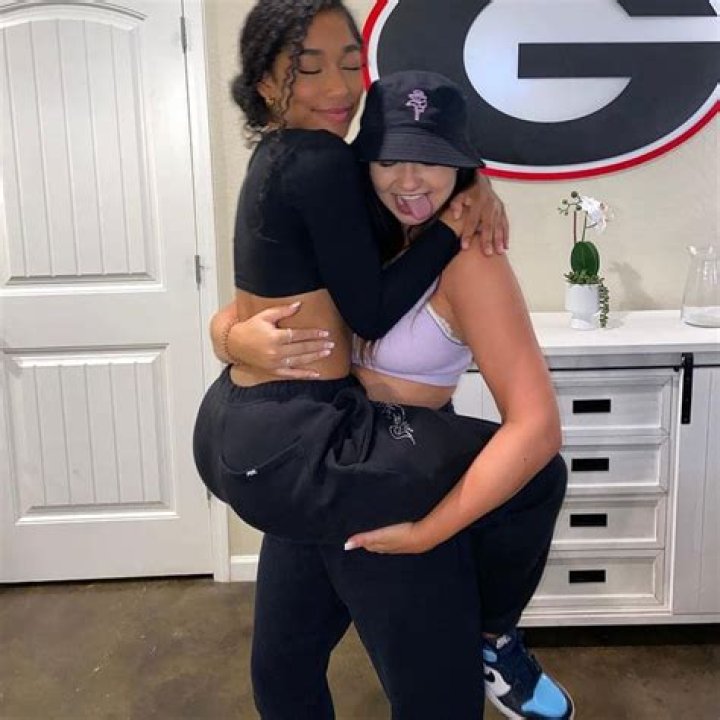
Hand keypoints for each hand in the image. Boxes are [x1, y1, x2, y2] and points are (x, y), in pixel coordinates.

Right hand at [216, 302, 334, 378]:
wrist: (234, 345)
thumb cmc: (250, 328)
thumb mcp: (264, 316)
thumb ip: (282, 311)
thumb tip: (299, 304)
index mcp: (274, 337)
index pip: (298, 335)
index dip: (313, 334)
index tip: (325, 333)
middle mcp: (276, 352)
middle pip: (302, 348)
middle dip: (318, 345)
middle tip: (331, 343)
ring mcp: (275, 363)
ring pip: (300, 361)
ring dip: (315, 357)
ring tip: (327, 352)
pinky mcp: (273, 372)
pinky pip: (292, 375)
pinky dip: (304, 375)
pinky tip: (316, 374)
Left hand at [344, 522, 430, 554]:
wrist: (424, 536)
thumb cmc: (402, 535)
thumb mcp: (380, 535)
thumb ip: (364, 538)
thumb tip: (346, 545)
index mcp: (381, 546)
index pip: (369, 545)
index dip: (362, 542)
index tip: (356, 539)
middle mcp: (390, 547)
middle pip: (377, 546)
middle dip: (371, 542)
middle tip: (365, 537)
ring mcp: (401, 545)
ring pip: (388, 544)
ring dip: (383, 540)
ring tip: (379, 536)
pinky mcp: (410, 540)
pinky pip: (398, 541)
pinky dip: (394, 538)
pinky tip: (398, 535)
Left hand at [450, 173, 508, 254]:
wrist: (481, 182)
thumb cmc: (467, 193)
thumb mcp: (459, 195)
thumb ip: (456, 205)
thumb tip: (456, 216)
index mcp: (478, 201)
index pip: (472, 220)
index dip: (468, 234)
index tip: (465, 247)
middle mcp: (490, 205)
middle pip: (488, 225)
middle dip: (487, 240)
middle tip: (487, 253)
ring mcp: (498, 208)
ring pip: (499, 226)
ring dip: (499, 240)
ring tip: (499, 252)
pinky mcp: (503, 211)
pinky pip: (505, 225)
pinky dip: (506, 236)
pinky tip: (505, 247)